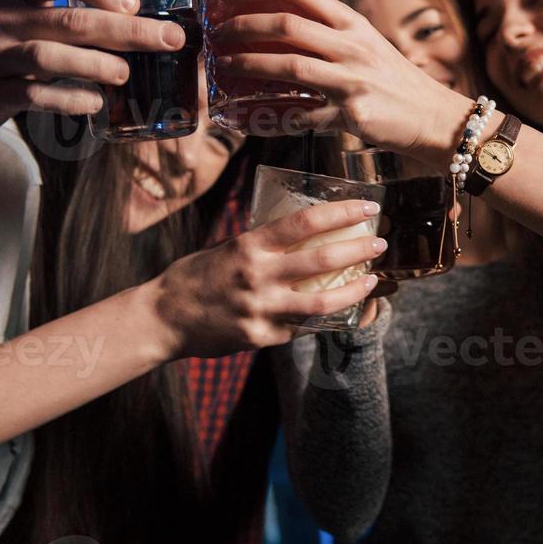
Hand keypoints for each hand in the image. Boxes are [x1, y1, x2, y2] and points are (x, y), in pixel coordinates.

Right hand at [0, 0, 187, 133]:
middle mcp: (2, 18)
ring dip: (96, 65)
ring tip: (126, 73)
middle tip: (168, 39)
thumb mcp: (24, 12)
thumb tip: (140, 22)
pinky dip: (70, 99)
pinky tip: (95, 102)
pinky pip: (35, 96)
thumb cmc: (1, 42)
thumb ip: (68, 11)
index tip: (133, 4)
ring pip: (49, 57)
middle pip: (69, 21)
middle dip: (126, 31)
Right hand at [144, 199, 386, 358]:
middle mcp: (258, 275)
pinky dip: (324, 319)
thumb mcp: (228, 247)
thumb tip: (302, 232)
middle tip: (379, 243)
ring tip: (371, 281)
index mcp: (250, 245)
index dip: (341, 212)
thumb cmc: (196, 276)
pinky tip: (341, 312)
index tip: (367, 206)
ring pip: (322, 301)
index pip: (305, 222)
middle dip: (358, 249)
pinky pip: (302, 328)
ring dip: (354, 290)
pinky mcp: (261, 337)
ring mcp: (262, 309)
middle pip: (322, 260)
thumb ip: (263, 244)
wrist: (164, 318)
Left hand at [208, 0, 472, 161]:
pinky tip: (251, 119)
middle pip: (287, 24)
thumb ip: (330, 34)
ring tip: (222, 64)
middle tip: (216, 31)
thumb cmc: (395, 82)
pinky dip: (275, 117)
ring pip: (289, 64)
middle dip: (243, 25)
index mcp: (352, 23)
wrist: (434, 118)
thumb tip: (284, 25)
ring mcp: (352, 79)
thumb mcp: (366, 45)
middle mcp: (351, 45)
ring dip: (248, 63)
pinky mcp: (352, 113)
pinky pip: (304, 114)